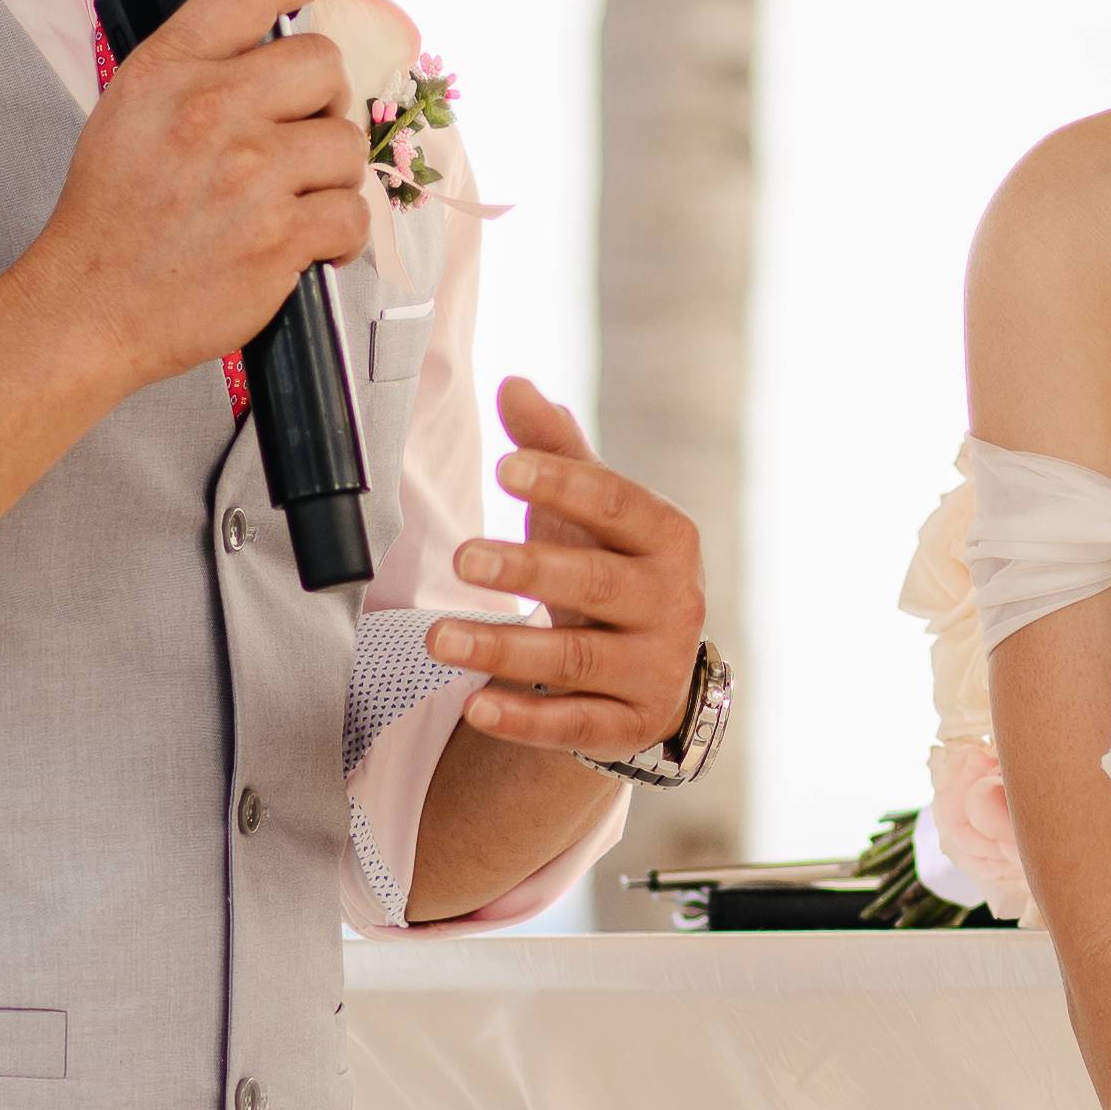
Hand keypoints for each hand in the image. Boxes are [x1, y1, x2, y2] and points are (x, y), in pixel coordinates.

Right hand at [28, 0, 370, 389]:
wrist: (87, 307)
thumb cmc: (110, 216)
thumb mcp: (128, 112)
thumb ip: (194, 72)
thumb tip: (271, 52)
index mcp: (168, 70)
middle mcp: (210, 110)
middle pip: (323, 66)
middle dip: (323, 103)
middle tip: (298, 139)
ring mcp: (249, 174)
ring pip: (346, 143)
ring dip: (330, 175)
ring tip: (288, 201)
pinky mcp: (278, 236)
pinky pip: (352, 213)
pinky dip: (338, 235)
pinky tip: (302, 244)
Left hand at [431, 376, 705, 756]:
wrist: (656, 669)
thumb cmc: (614, 569)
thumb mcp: (592, 512)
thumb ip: (555, 452)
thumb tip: (514, 384)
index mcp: (666, 536)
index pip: (616, 503)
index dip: (563, 483)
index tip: (506, 466)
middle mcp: (672, 601)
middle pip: (596, 582)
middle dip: (529, 568)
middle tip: (462, 557)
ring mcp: (653, 667)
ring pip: (576, 660)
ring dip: (504, 649)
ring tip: (438, 638)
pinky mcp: (628, 723)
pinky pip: (574, 725)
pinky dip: (524, 719)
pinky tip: (476, 707)